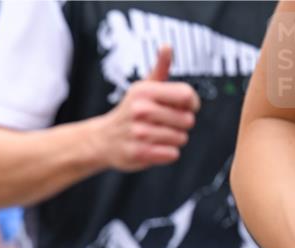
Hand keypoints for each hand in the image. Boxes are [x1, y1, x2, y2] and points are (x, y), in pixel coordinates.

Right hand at [95, 45, 199, 171]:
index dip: (192, 104)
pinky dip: (167, 153)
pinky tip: (154, 148)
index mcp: (144, 92)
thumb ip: (160, 68)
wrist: (102, 140)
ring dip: (174, 139)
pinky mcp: (139, 153)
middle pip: (187, 120)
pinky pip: (172, 154)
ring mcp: (139, 133)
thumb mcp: (142, 88)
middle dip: (181, 124)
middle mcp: (140, 110)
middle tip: (165, 124)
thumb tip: (166, 46)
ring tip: (157, 136)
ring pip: (181, 138)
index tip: (184, 107)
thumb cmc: (129, 112)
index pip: (187, 95)